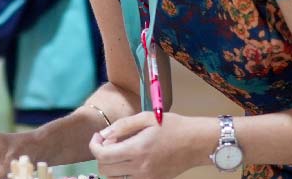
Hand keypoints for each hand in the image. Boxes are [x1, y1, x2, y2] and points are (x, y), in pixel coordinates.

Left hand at [89, 112, 207, 178]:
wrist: (197, 143)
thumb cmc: (173, 126)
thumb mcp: (147, 118)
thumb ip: (122, 126)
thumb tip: (103, 135)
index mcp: (137, 149)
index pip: (102, 155)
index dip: (93, 145)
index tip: (98, 136)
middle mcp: (140, 168)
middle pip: (105, 169)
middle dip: (101, 154)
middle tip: (110, 142)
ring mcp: (147, 178)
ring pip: (114, 178)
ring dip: (111, 165)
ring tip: (119, 151)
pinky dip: (122, 173)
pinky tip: (129, 159)